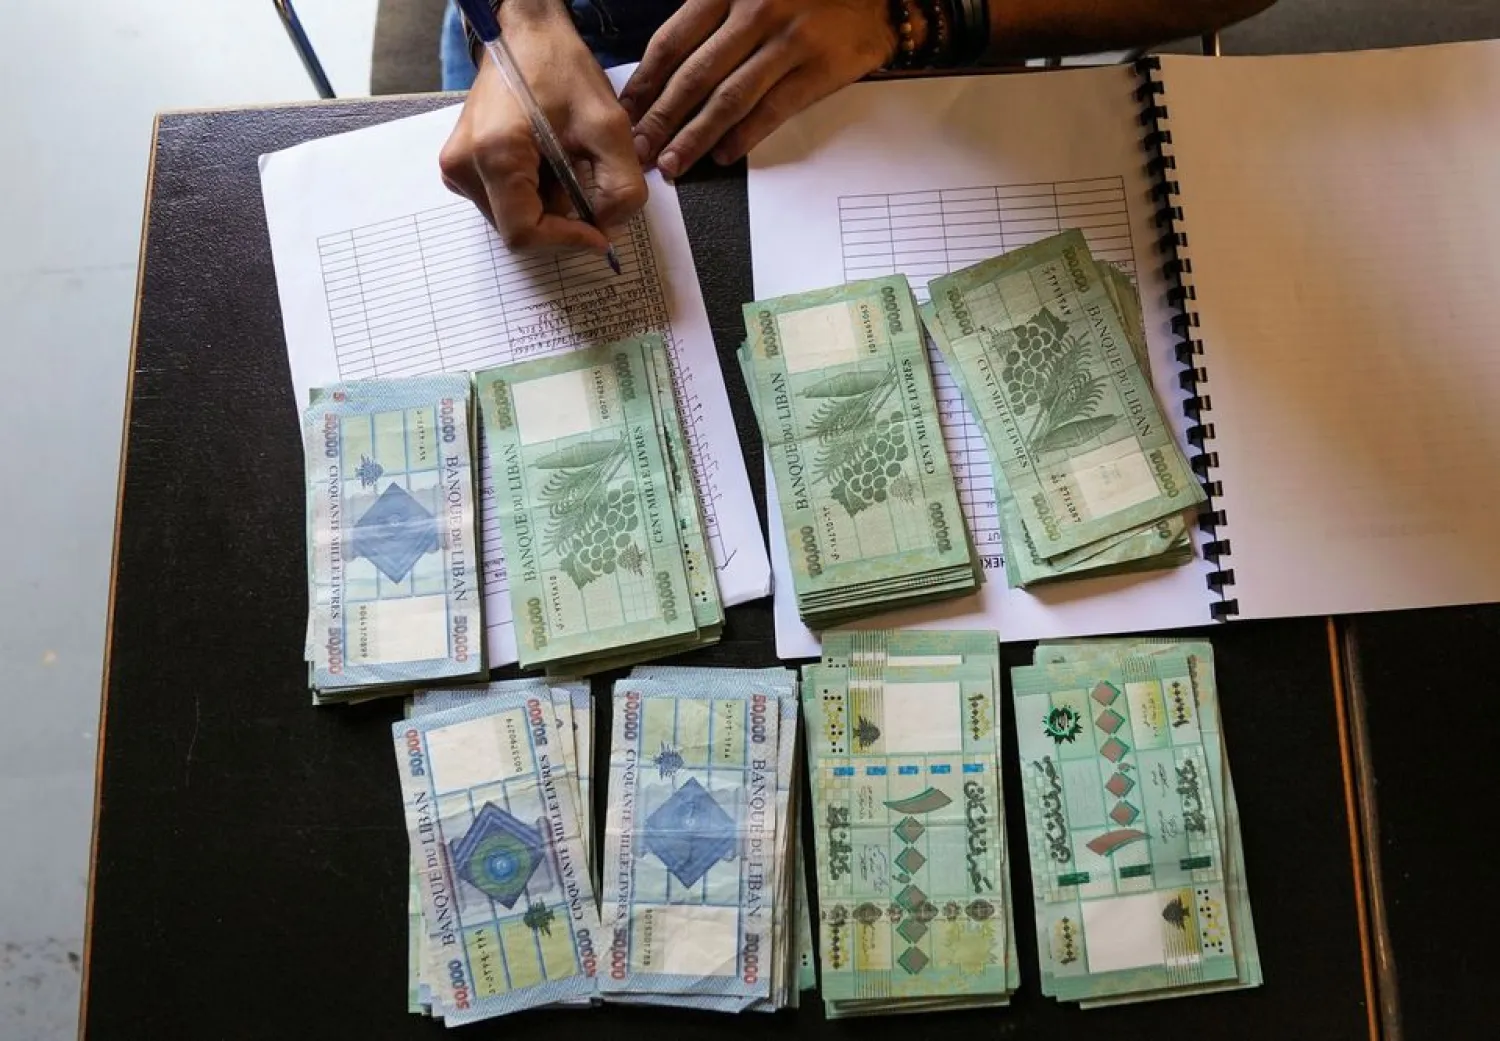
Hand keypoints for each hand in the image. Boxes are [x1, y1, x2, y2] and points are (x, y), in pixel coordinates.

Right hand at [439, 0, 646, 252]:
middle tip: (585, 177)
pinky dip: (535, 191)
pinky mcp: (463, 165)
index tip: (599, 232)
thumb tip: (611, 225)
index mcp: (494, 154)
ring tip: (565, 159)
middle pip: (519, 227)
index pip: (525, 232)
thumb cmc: (559, 67)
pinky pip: (504, 199)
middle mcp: (464, 166)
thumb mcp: (608, 126)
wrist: (527, 34)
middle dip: (561, 217)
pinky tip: (548, 159)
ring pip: (513, 216)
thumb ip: (620, 186)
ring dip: (549, 202)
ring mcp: (458, 167)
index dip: (567, 240)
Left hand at [620, 0, 897, 178]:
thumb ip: (710, 16)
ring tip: (673, 163)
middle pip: (694, 76)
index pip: (672, 42)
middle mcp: (755, 11)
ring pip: (729, 98)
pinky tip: (723, 154)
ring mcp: (789, 42)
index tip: (627, 115)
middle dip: (662, 119)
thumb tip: (664, 68)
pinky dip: (745, 135)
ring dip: (695, 136)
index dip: (646, 84)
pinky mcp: (820, 68)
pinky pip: (773, 109)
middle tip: (641, 152)